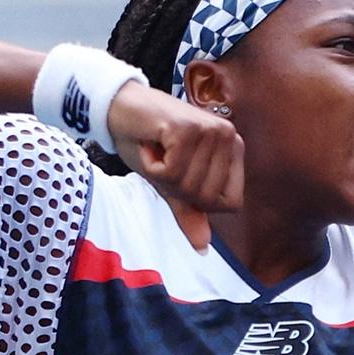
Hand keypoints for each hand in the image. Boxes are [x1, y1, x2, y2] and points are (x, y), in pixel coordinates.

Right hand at [107, 81, 243, 250]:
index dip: (201, 202)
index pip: (231, 204)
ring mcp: (210, 130)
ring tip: (156, 149)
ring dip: (161, 175)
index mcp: (233, 148)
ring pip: (187, 186)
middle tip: (164, 159)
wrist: (120, 106)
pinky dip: (151, 165)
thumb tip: (203, 247)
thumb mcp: (171, 182)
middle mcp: (228, 136)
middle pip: (207, 197)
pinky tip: (149, 143)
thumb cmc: (149, 142)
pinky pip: (170, 173)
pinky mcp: (187, 128)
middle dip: (176, 188)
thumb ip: (189, 210)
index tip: (180, 177)